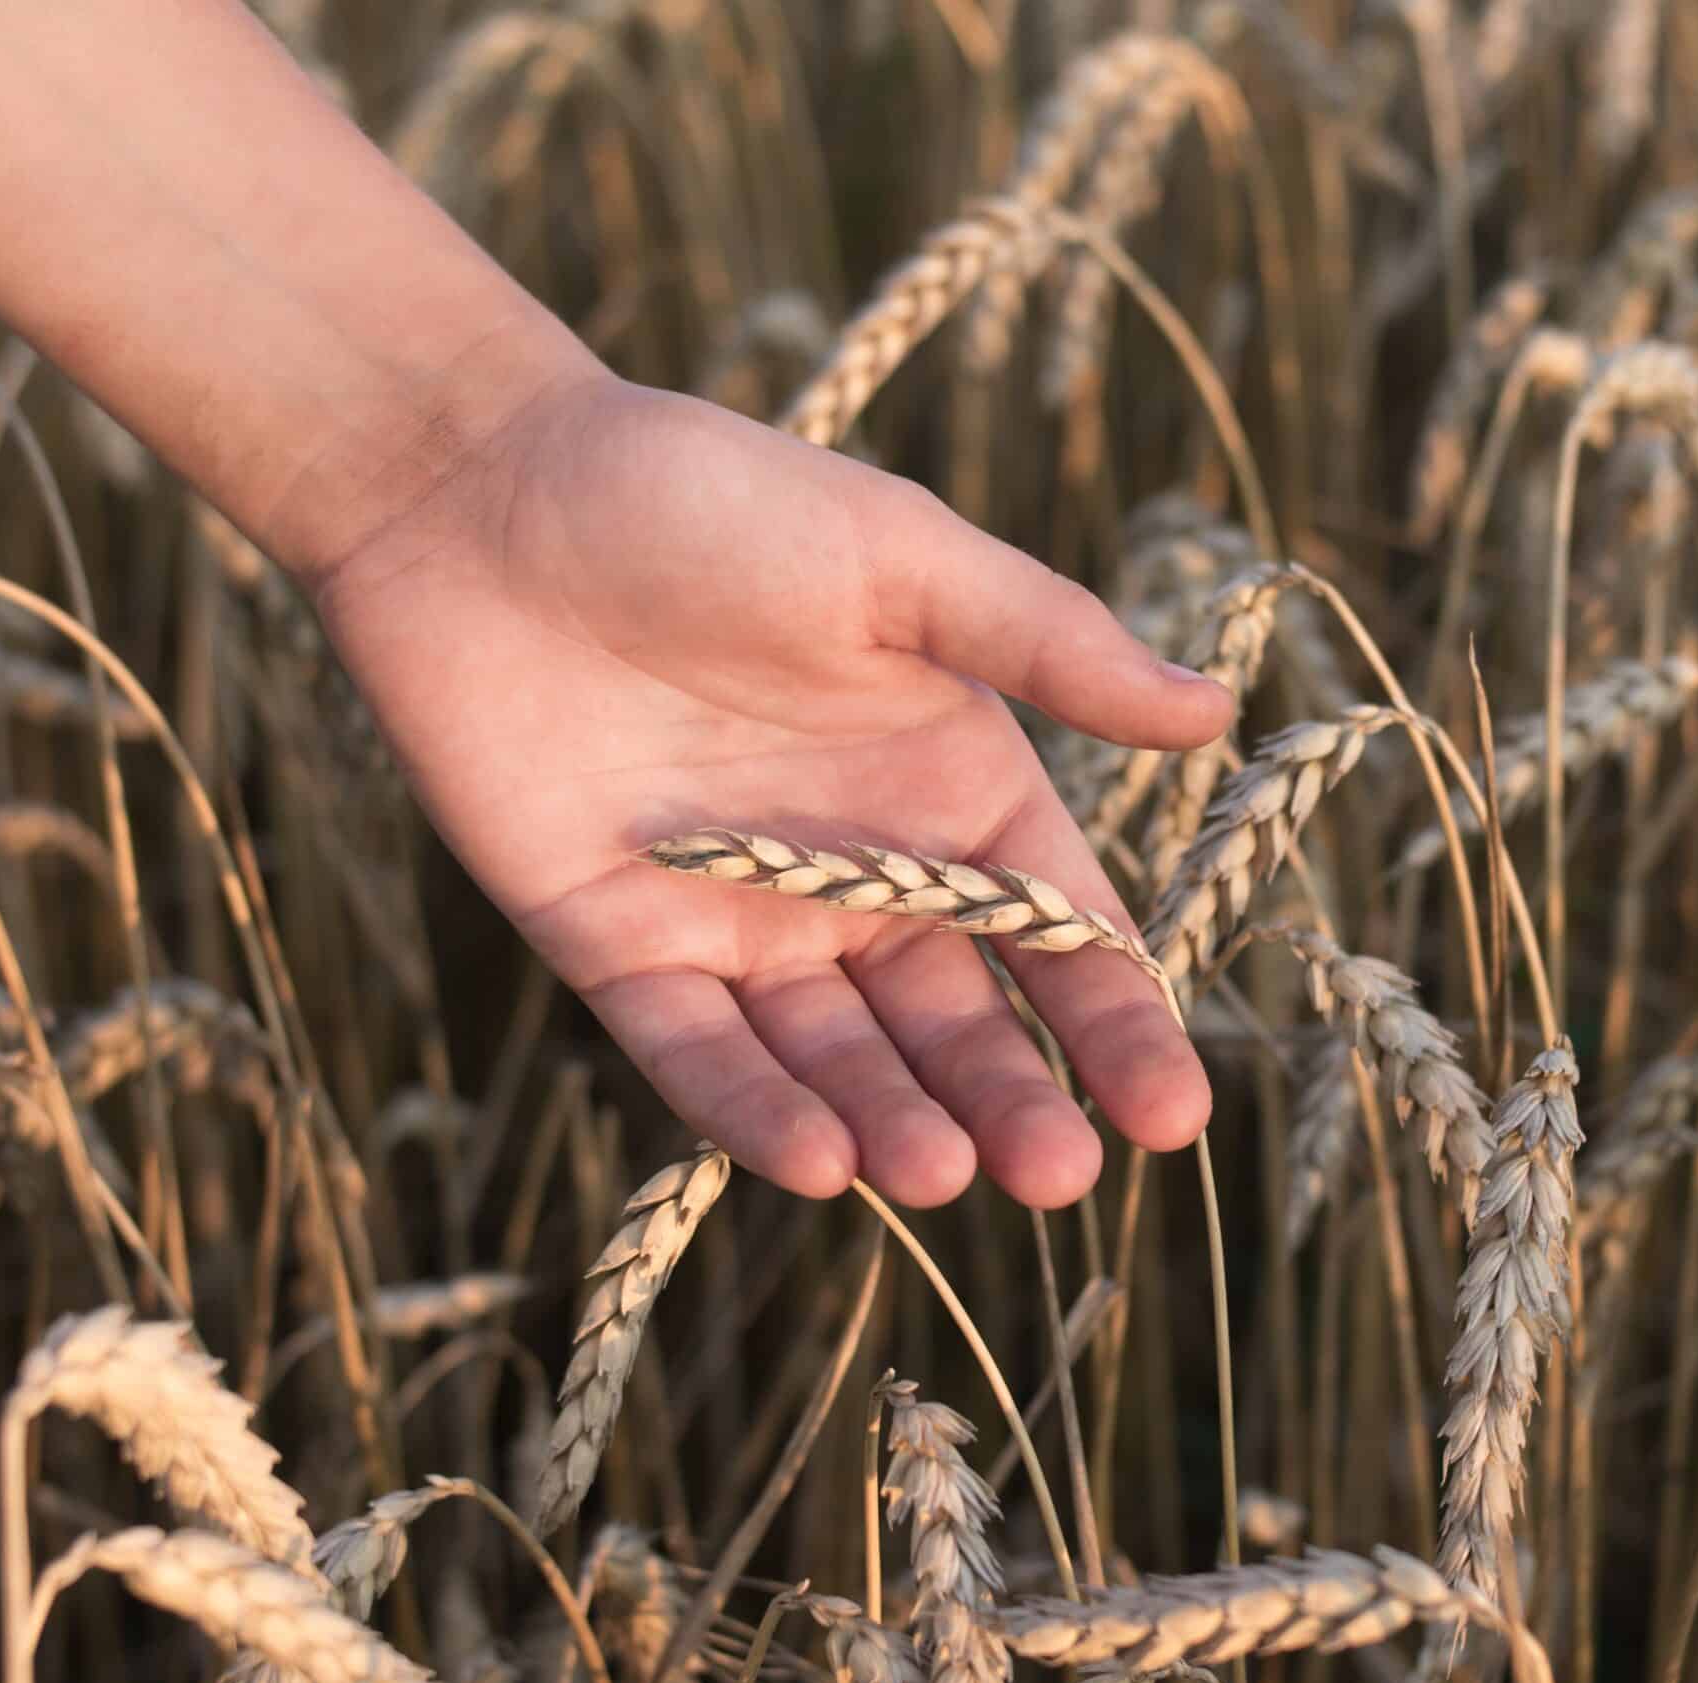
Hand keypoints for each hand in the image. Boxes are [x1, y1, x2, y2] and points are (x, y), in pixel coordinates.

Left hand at [309, 354, 1234, 1207]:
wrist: (483, 489)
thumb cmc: (709, 498)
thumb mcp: (901, 559)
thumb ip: (1048, 643)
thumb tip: (1214, 712)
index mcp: (947, 784)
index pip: (1052, 931)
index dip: (1114, 1023)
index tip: (1171, 1116)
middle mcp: (853, 870)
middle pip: (954, 1020)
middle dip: (1011, 1102)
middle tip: (1059, 1179)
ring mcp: (736, 917)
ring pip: (834, 1055)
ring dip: (891, 1123)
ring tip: (943, 1177)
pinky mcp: (617, 942)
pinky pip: (695, 1051)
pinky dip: (752, 1109)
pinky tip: (818, 1165)